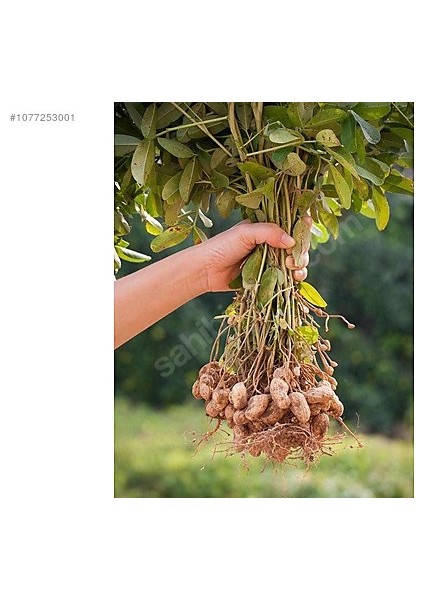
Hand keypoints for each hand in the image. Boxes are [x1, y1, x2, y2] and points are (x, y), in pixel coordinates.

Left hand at [196, 218, 310, 291]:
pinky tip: (295, 279)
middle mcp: (271, 243)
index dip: (301, 224)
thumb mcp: (246, 233)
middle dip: (301, 250)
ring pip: (295, 261)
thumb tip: (292, 241)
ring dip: (301, 265)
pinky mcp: (268, 278)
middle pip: (297, 244)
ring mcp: (271, 261)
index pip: (290, 223)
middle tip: (293, 258)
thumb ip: (269, 232)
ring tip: (294, 269)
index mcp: (266, 228)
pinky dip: (295, 278)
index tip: (307, 224)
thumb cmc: (223, 246)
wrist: (206, 271)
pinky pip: (287, 278)